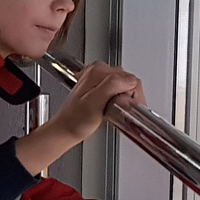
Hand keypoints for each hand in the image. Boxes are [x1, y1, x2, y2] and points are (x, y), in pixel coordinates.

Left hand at [15, 63, 142, 174]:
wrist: (65, 129)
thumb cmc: (76, 120)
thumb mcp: (96, 102)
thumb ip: (114, 85)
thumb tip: (130, 80)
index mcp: (99, 70)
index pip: (131, 78)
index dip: (134, 96)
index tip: (129, 108)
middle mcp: (98, 70)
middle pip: (128, 81)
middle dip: (129, 97)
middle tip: (120, 111)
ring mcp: (97, 78)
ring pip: (124, 86)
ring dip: (123, 99)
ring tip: (112, 110)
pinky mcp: (97, 86)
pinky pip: (117, 90)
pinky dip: (117, 100)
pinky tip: (109, 108)